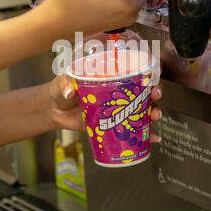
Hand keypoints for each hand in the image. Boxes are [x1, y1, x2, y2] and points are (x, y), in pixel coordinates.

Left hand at [48, 75, 162, 142]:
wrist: (54, 111)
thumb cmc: (60, 90)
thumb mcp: (62, 82)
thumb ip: (65, 84)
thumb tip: (70, 92)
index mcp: (108, 77)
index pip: (132, 72)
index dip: (146, 73)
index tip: (152, 77)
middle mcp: (117, 92)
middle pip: (142, 90)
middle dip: (154, 93)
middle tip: (156, 96)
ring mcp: (117, 109)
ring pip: (142, 110)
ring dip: (153, 113)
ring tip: (155, 117)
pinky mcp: (113, 125)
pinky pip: (132, 129)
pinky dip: (144, 134)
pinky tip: (152, 138)